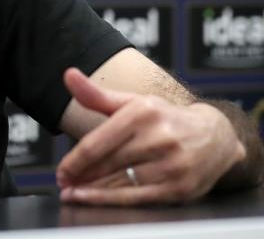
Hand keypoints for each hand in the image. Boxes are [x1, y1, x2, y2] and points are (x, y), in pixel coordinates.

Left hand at [56, 68, 245, 204]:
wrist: (216, 136)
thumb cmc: (165, 118)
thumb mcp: (133, 101)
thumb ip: (96, 94)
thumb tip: (68, 75)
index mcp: (142, 112)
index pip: (98, 142)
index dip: (75, 160)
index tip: (61, 171)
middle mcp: (159, 137)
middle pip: (107, 164)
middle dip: (81, 176)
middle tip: (64, 183)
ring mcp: (172, 164)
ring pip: (121, 183)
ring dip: (94, 191)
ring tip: (75, 193)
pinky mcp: (181, 187)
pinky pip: (139, 198)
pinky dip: (114, 201)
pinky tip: (97, 200)